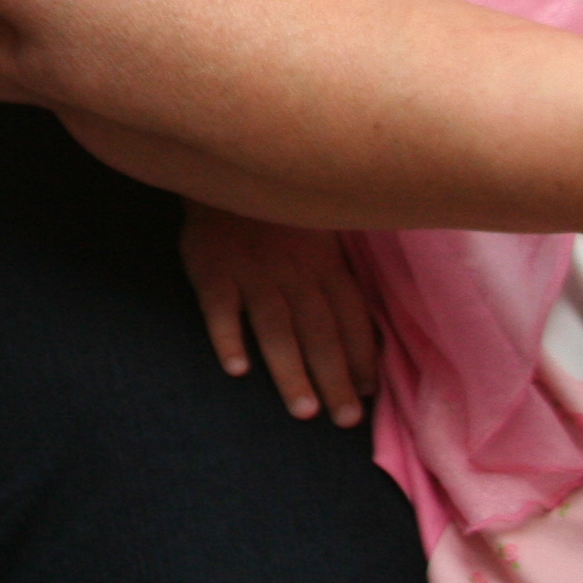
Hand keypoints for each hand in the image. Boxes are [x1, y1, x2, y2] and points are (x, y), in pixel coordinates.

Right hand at [179, 202, 379, 424]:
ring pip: (276, 327)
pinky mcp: (212, 269)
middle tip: (345, 418)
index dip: (362, 355)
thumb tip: (367, 321)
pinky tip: (237, 368)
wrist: (224, 164)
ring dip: (291, 369)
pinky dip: (228, 336)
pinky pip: (220, 307)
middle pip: (319, 331)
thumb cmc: (276, 205)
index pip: (350, 315)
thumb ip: (336, 271)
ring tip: (303, 409)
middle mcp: (292, 272)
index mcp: (323, 262)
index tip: (371, 393)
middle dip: (335, 376)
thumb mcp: (318, 224)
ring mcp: (251, 271)